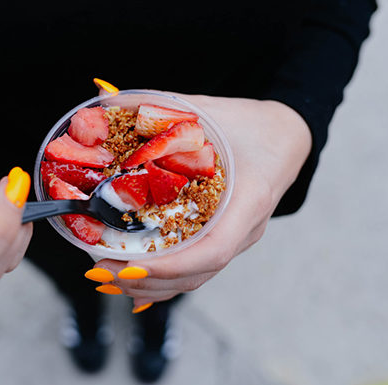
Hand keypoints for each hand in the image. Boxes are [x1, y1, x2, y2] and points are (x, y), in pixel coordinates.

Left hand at [91, 96, 310, 309]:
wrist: (286, 136)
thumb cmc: (251, 123)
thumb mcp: (207, 109)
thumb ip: (156, 104)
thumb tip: (102, 95)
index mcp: (249, 198)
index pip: (214, 250)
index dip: (170, 266)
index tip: (127, 265)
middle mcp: (246, 228)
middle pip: (197, 273)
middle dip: (146, 279)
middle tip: (101, 271)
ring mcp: (238, 238)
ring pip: (196, 278)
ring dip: (151, 285)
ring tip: (108, 278)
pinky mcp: (228, 239)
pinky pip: (197, 271)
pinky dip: (164, 281)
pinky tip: (134, 283)